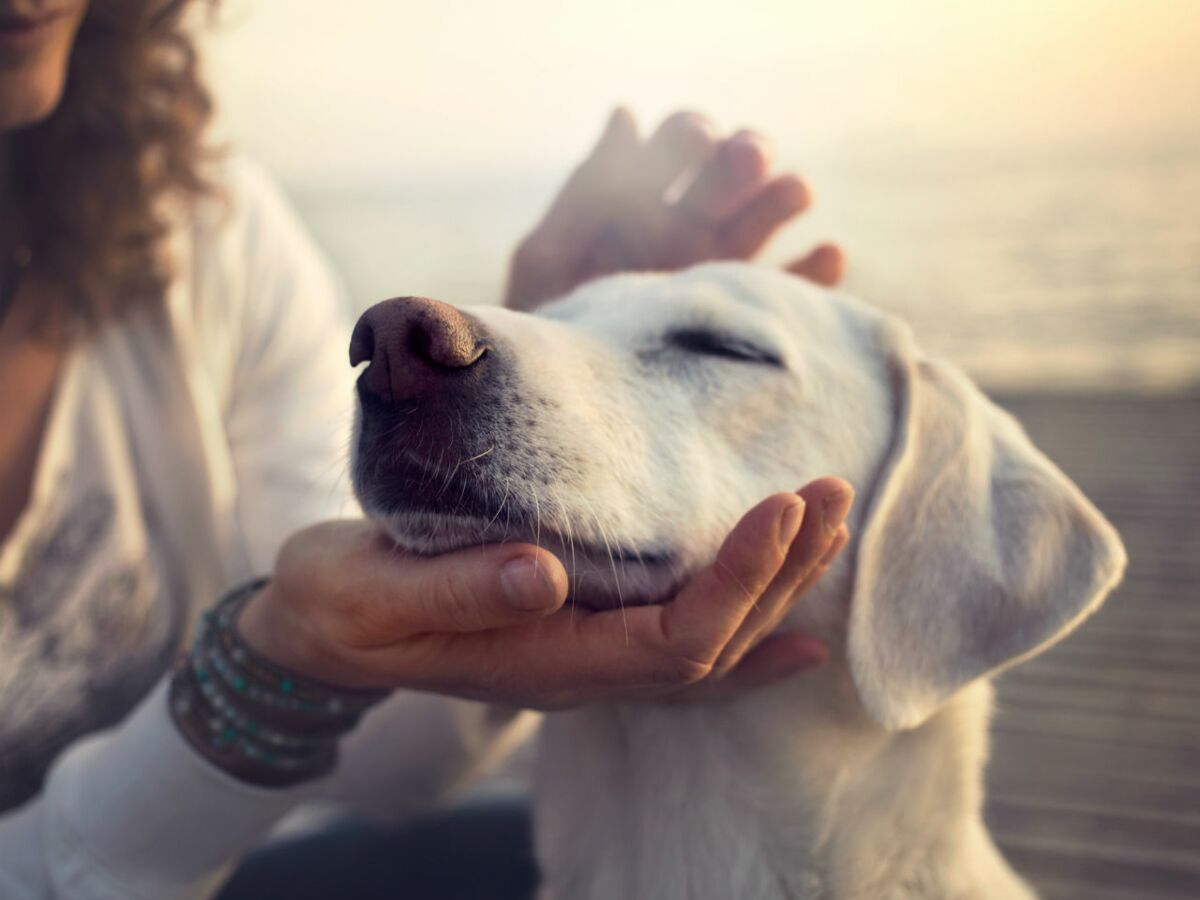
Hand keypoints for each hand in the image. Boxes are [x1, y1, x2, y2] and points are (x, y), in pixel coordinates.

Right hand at [237, 478, 852, 709]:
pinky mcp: (582, 631)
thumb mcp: (372, 593)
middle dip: (781, 572)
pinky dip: (748, 635)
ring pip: (710, 644)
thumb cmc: (340, 605)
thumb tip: (543, 573)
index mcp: (543, 662)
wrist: (319, 629)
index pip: (673, 639)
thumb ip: (455, 590)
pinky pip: (683, 647)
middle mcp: (582, 671)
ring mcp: (587, 659)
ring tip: (829, 524)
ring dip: (777, 587)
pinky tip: (797, 629)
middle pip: (714, 644)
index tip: (782, 506)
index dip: (738, 580)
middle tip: (831, 492)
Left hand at [504, 108, 845, 311]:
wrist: (569, 411)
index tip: (697, 140)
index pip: (678, 146)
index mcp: (640, 203)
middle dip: (743, 157)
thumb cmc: (547, 333)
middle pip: (730, 174)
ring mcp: (720, 273)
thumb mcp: (549, 260)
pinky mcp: (746, 320)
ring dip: (784, 197)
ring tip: (795, 191)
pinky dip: (816, 272)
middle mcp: (688, 230)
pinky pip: (792, 292)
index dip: (689, 135)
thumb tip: (627, 113)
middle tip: (748, 158)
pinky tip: (828, 255)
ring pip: (765, 220)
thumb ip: (586, 192)